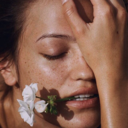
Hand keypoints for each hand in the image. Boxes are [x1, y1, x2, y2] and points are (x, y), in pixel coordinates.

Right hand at [61, 0, 127, 126]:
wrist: (113, 69)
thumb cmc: (96, 53)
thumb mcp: (80, 33)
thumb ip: (71, 14)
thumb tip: (65, 0)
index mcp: (106, 11)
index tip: (74, 0)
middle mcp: (118, 10)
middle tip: (83, 3)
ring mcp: (125, 17)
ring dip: (101, 0)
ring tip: (91, 5)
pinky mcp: (126, 24)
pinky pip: (119, 7)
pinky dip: (109, 4)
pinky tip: (102, 11)